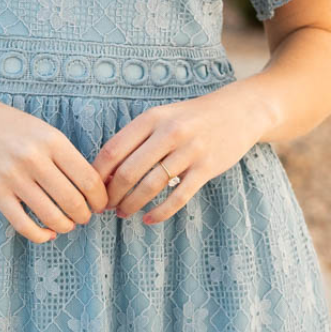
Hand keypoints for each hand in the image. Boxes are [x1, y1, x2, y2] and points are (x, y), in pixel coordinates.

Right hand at [0, 89, 109, 243]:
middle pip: (73, 202)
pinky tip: (47, 233)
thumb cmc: (9, 124)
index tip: (100, 204)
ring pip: (51, 217)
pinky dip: (41, 235)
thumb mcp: (43, 130)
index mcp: (52, 140)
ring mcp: (13, 177)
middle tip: (84, 216)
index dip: (100, 198)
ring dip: (65, 226)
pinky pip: (24, 225)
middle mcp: (34, 158)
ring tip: (66, 224)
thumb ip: (65, 155)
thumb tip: (91, 188)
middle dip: (84, 216)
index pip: (88, 179)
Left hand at [92, 83, 262, 224]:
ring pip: (150, 187)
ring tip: (122, 213)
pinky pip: (177, 198)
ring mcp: (189, 151)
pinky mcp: (206, 168)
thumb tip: (106, 174)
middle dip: (111, 195)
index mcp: (152, 118)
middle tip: (104, 207)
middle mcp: (169, 132)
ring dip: (131, 205)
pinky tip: (148, 219)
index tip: (91, 189)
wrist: (239, 112)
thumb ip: (136, 140)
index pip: (113, 150)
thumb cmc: (191, 118)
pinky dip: (159, 213)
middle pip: (128, 172)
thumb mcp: (162, 118)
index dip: (98, 175)